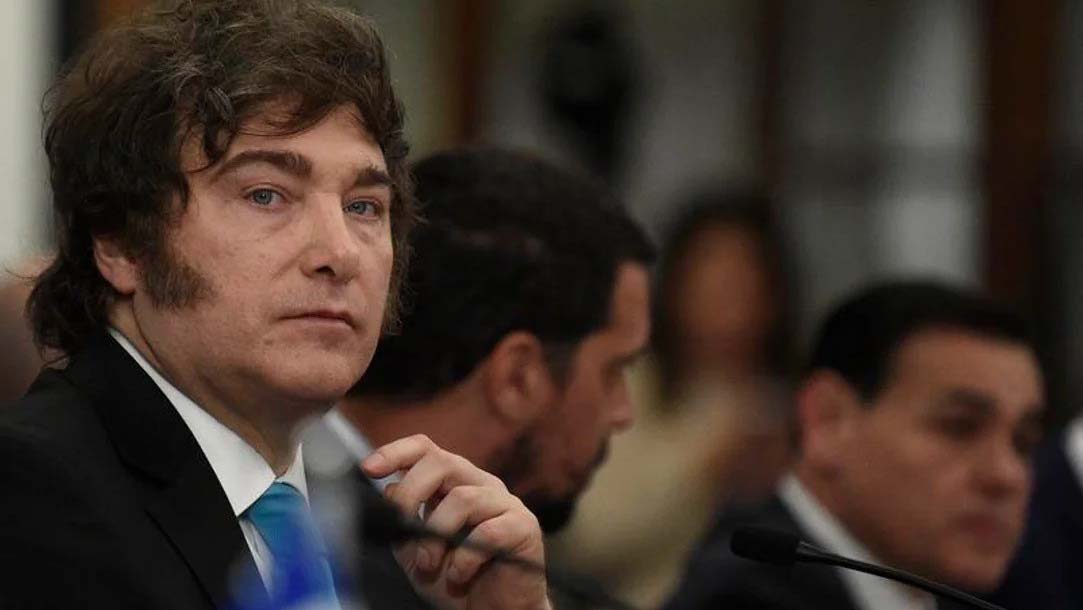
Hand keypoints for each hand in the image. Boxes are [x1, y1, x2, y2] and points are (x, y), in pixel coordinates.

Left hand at [361, 434, 551, 609]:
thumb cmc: (457, 579)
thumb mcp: (416, 553)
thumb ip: (402, 523)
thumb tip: (389, 491)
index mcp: (454, 484)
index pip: (426, 450)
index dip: (397, 452)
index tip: (369, 469)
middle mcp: (480, 485)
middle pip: (443, 462)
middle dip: (412, 492)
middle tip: (399, 524)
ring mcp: (505, 503)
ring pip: (463, 498)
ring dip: (436, 534)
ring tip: (429, 564)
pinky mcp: (524, 527)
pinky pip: (489, 531)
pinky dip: (465, 558)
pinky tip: (458, 576)